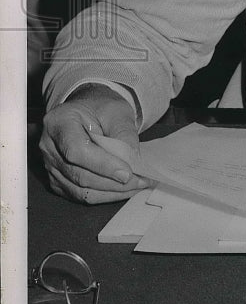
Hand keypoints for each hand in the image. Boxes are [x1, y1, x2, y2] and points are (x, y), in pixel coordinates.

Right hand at [39, 83, 148, 203]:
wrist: (89, 111)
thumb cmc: (101, 108)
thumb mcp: (118, 113)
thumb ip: (124, 136)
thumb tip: (132, 165)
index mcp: (59, 122)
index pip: (77, 150)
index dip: (103, 165)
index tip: (128, 172)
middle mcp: (49, 146)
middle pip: (78, 174)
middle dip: (112, 182)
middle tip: (139, 181)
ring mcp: (50, 165)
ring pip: (79, 190)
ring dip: (110, 192)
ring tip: (135, 186)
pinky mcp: (57, 179)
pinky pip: (79, 195)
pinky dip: (103, 195)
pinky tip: (121, 189)